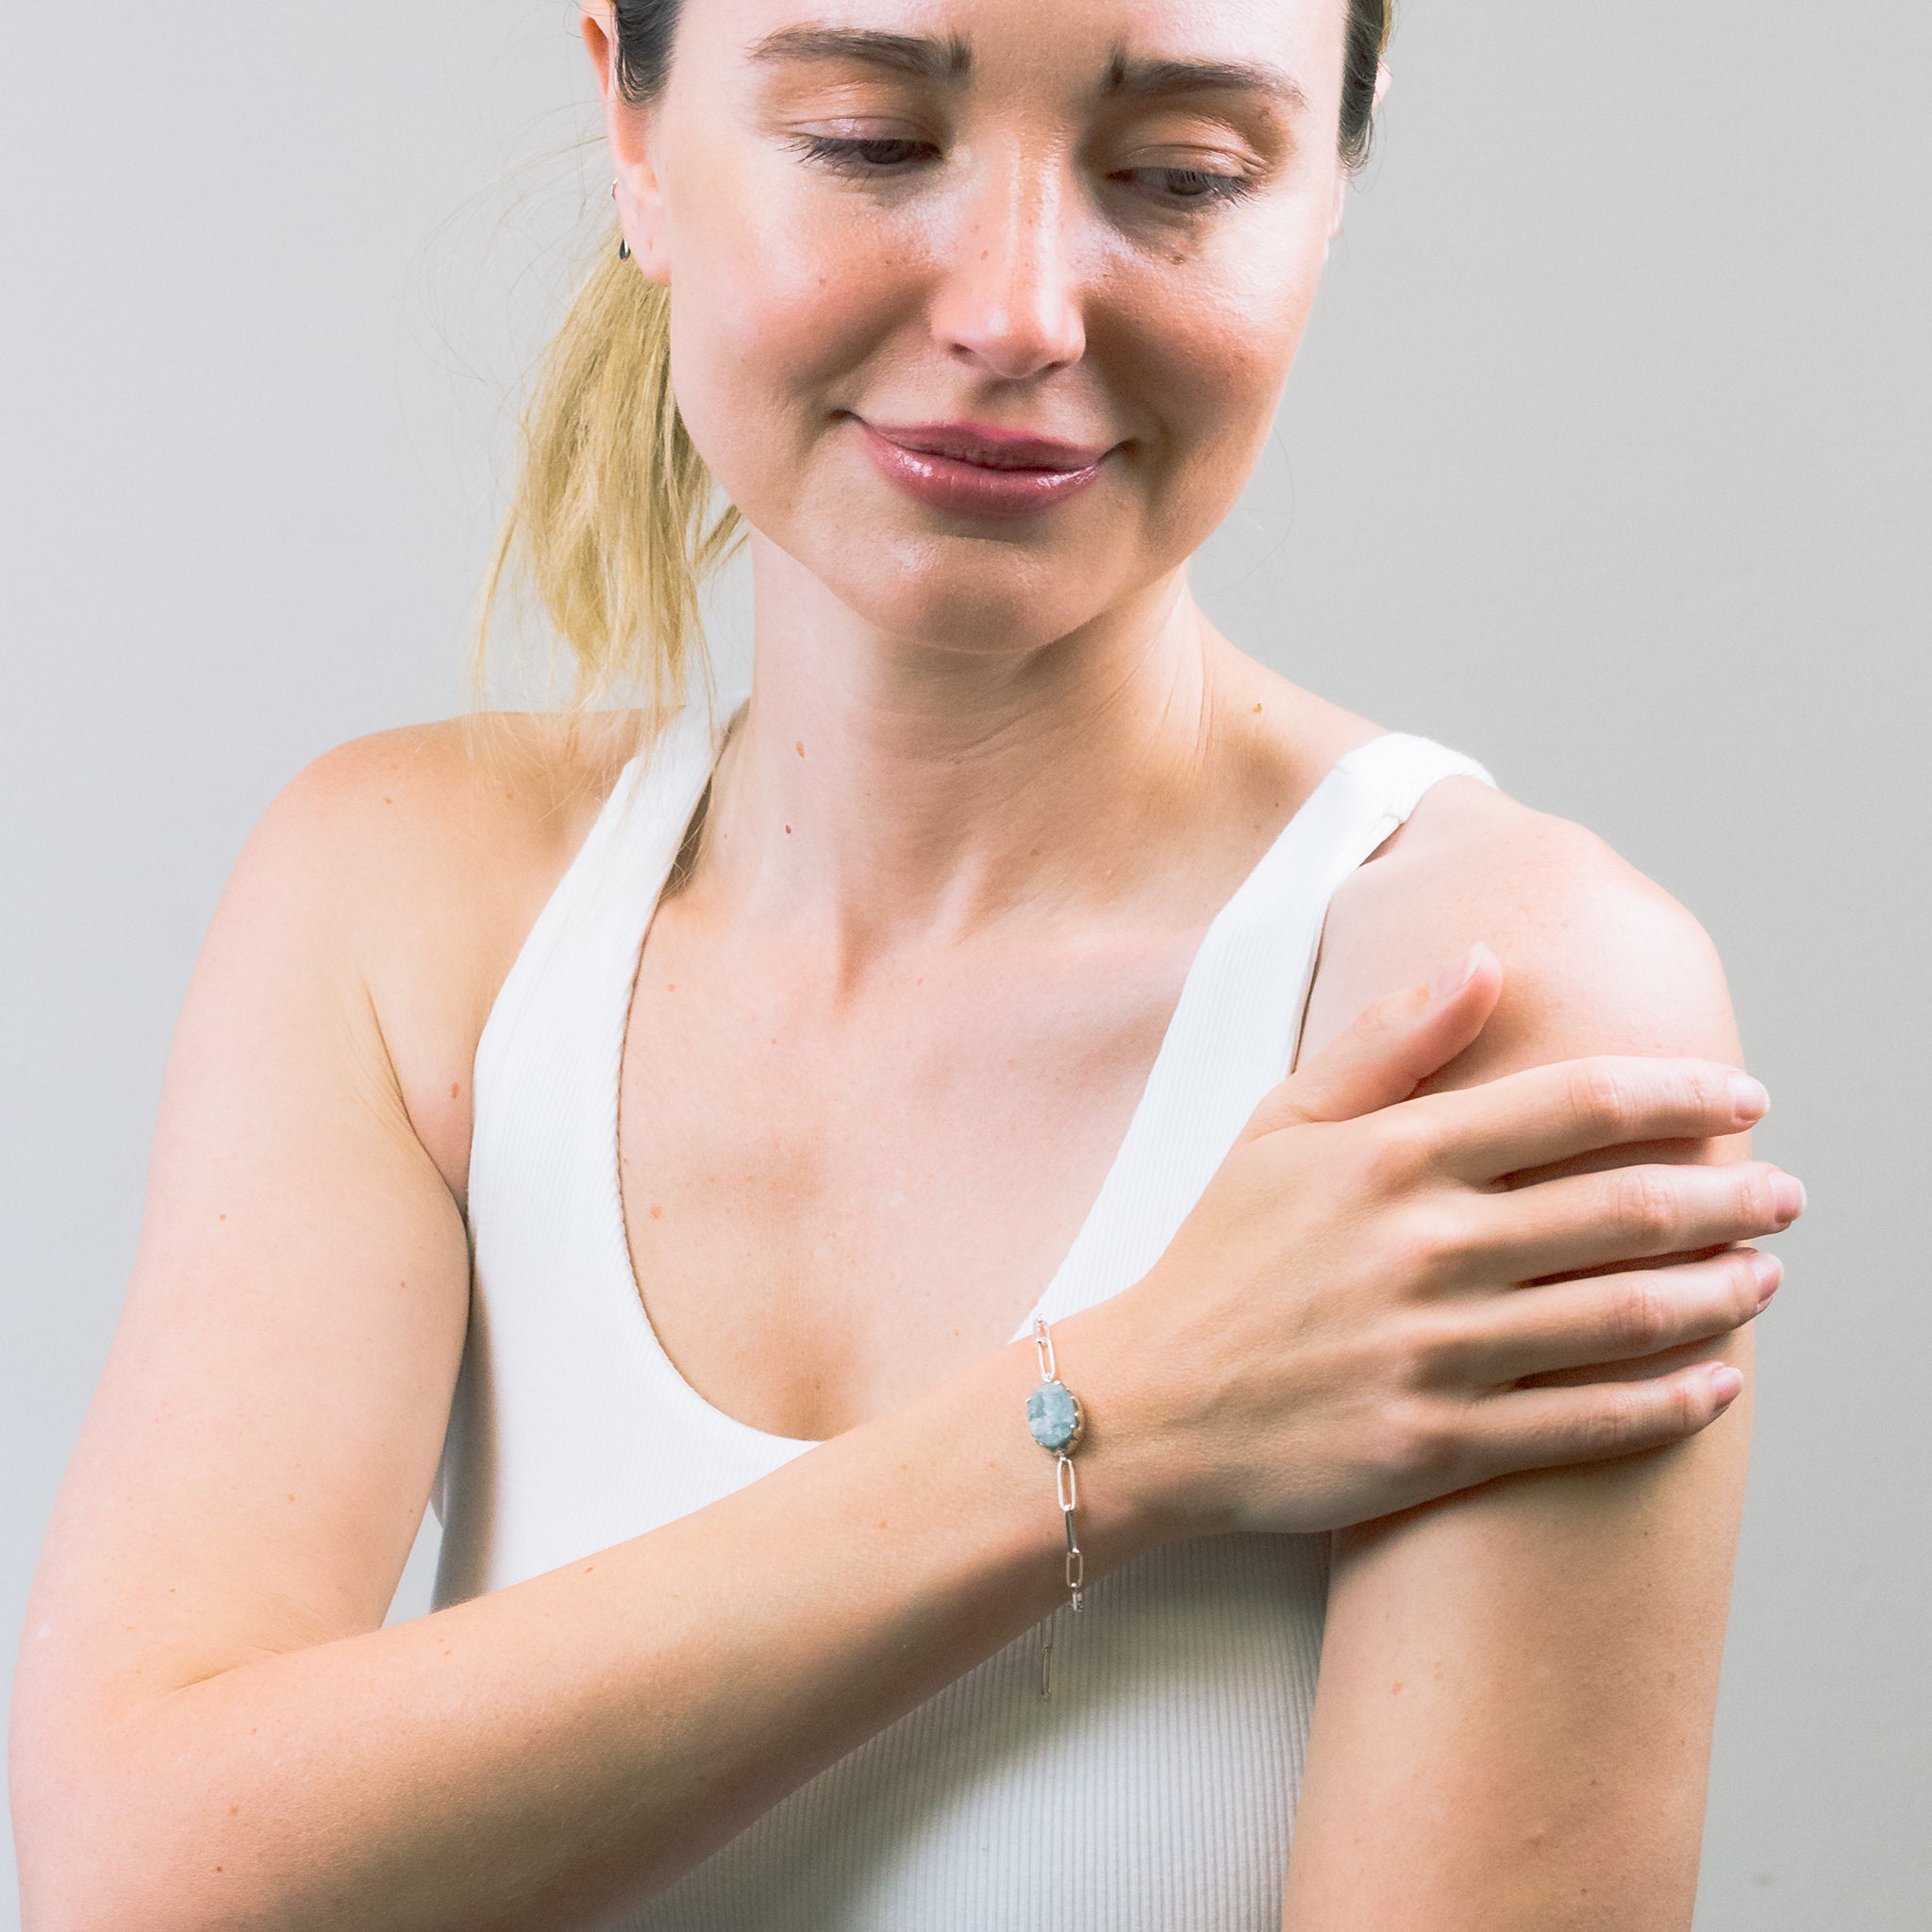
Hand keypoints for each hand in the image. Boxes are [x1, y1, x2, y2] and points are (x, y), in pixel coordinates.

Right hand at [1081, 944, 1799, 1537]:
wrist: (1145, 1404)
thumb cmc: (1217, 1256)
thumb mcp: (1279, 1124)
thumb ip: (1386, 1039)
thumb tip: (1484, 960)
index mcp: (1392, 1156)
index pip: (1576, 1105)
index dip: (1680, 1093)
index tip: (1743, 1096)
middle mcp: (1424, 1248)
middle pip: (1624, 1208)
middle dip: (1730, 1196)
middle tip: (1787, 1194)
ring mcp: (1433, 1351)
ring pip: (1622, 1316)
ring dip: (1718, 1295)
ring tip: (1765, 1279)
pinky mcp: (1436, 1445)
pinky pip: (1583, 1423)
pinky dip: (1667, 1403)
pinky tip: (1715, 1385)